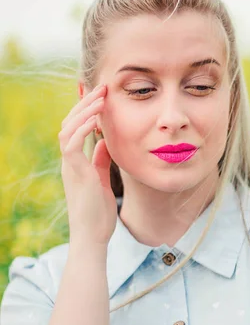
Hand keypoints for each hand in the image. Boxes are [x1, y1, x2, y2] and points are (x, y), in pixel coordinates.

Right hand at [59, 83, 116, 245]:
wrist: (93, 237)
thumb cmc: (98, 212)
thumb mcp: (102, 179)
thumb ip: (101, 160)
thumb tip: (106, 142)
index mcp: (76, 161)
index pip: (77, 128)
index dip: (85, 109)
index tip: (99, 94)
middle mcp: (70, 161)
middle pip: (70, 123)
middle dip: (85, 103)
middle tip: (102, 87)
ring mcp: (70, 166)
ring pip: (68, 129)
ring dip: (83, 111)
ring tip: (100, 96)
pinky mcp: (74, 173)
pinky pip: (71, 145)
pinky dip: (81, 129)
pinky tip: (94, 118)